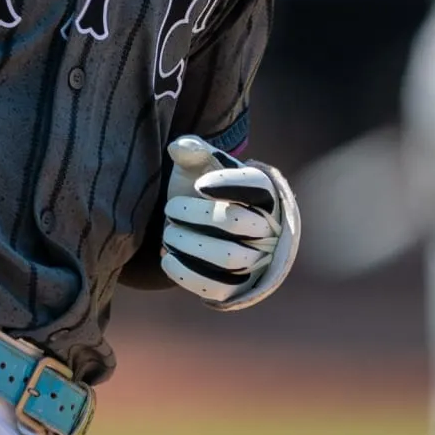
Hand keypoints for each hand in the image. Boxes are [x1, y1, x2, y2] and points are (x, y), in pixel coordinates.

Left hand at [160, 136, 300, 310]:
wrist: (201, 227)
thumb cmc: (204, 188)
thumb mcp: (199, 165)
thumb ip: (191, 150)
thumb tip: (180, 147)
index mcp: (264, 192)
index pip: (254, 186)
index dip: (226, 184)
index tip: (198, 185)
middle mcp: (268, 228)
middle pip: (233, 221)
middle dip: (193, 214)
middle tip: (171, 209)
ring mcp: (255, 260)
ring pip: (227, 257)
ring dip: (188, 243)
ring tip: (168, 233)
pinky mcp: (237, 287)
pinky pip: (217, 287)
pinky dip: (187, 273)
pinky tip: (167, 256)